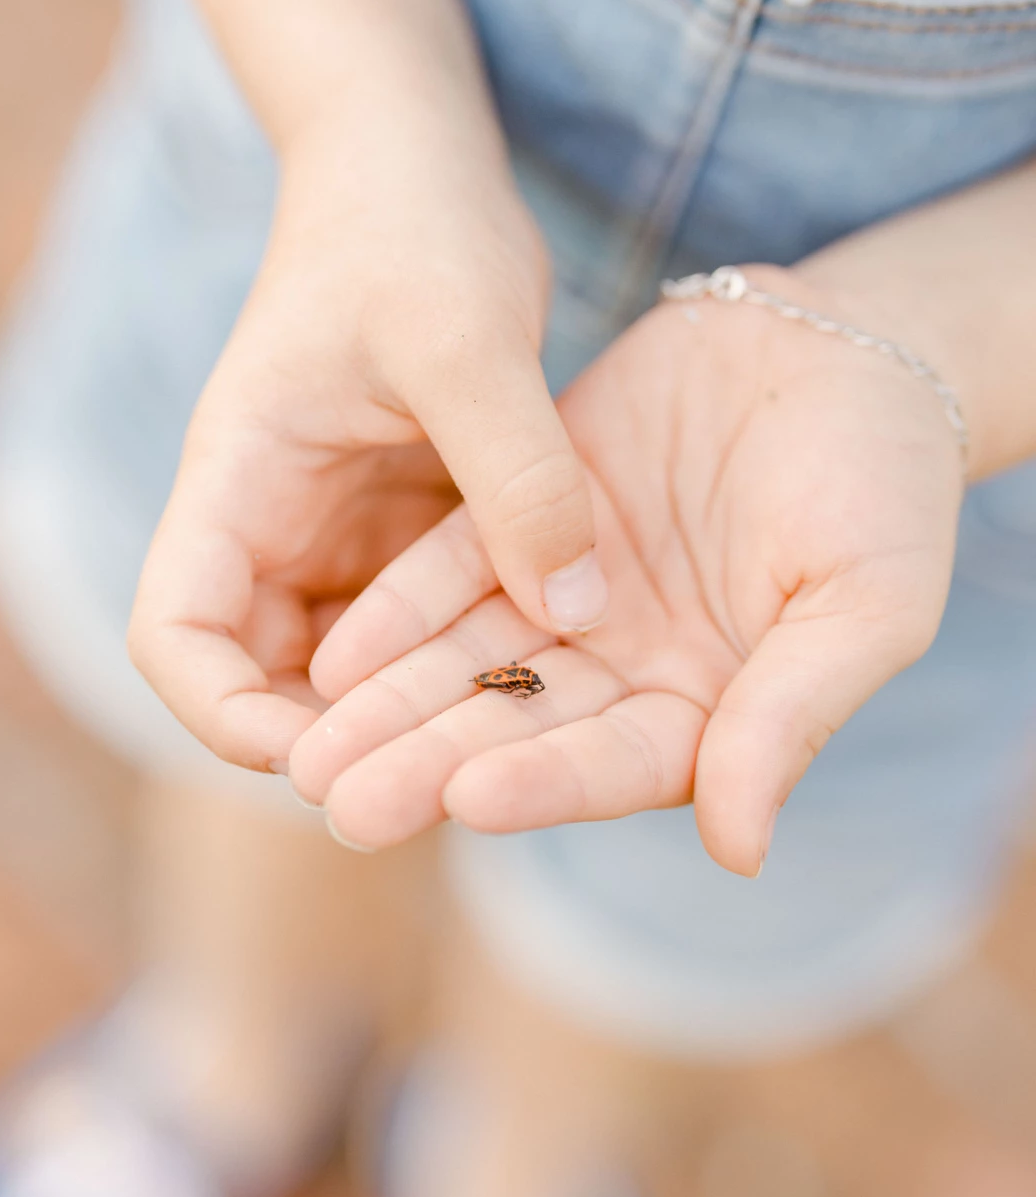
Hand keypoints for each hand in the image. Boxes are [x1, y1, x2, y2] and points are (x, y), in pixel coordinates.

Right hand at [127, 102, 604, 770]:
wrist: (419, 164)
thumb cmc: (416, 226)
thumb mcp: (471, 339)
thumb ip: (521, 472)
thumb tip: (575, 616)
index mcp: (237, 479)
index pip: (174, 634)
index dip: (226, 715)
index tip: (328, 754)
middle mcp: (271, 522)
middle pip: (256, 677)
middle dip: (333, 738)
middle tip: (443, 779)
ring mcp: (335, 531)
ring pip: (343, 665)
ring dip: (404, 711)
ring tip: (500, 746)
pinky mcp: (399, 526)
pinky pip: (417, 622)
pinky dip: (460, 658)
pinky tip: (539, 675)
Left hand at [290, 267, 964, 873]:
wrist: (850, 345)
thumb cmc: (888, 483)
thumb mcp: (867, 603)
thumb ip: (793, 716)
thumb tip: (741, 850)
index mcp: (710, 710)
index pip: (614, 763)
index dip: (543, 781)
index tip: (468, 797)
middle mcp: (627, 669)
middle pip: (516, 730)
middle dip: (429, 764)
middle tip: (341, 802)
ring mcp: (571, 595)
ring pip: (467, 661)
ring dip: (390, 703)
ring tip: (308, 749)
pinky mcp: (527, 519)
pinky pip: (451, 569)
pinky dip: (398, 609)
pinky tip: (336, 652)